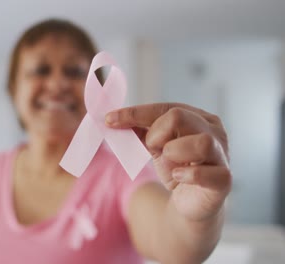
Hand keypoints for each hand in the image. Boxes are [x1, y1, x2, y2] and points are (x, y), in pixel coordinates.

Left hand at [105, 103, 230, 220]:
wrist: (189, 203)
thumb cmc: (177, 167)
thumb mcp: (155, 146)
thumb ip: (138, 131)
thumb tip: (113, 119)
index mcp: (198, 117)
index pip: (165, 108)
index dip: (135, 113)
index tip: (109, 120)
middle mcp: (214, 131)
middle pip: (179, 116)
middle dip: (156, 134)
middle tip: (153, 149)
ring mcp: (222, 155)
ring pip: (201, 142)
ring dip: (174, 152)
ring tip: (170, 162)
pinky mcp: (223, 180)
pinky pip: (208, 174)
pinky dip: (188, 174)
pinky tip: (178, 177)